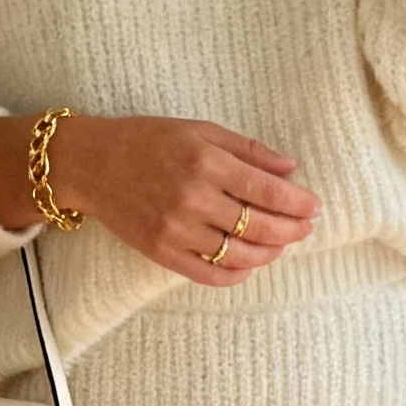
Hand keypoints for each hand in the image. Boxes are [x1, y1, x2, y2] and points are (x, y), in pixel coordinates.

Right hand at [0, 113, 319, 285]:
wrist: (91, 164)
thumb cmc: (148, 141)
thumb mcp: (199, 130)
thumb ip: (247, 150)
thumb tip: (291, 169)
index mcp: (206, 161)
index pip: (269, 192)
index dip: (299, 203)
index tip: (313, 206)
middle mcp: (193, 198)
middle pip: (260, 227)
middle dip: (291, 231)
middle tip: (304, 229)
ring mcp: (177, 230)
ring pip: (240, 256)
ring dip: (268, 254)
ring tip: (279, 246)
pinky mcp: (162, 253)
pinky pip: (211, 275)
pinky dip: (237, 274)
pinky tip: (248, 265)